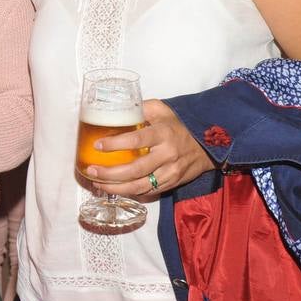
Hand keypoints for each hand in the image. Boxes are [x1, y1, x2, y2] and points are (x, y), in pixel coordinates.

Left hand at [83, 100, 212, 199]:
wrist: (209, 145)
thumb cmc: (180, 125)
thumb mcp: (163, 110)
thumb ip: (142, 107)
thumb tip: (118, 108)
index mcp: (163, 134)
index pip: (136, 140)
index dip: (114, 144)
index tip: (97, 145)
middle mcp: (167, 155)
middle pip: (134, 169)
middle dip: (109, 173)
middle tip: (91, 171)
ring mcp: (171, 172)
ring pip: (139, 186)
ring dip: (115, 187)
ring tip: (97, 183)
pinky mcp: (172, 184)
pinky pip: (148, 192)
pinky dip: (129, 192)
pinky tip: (115, 188)